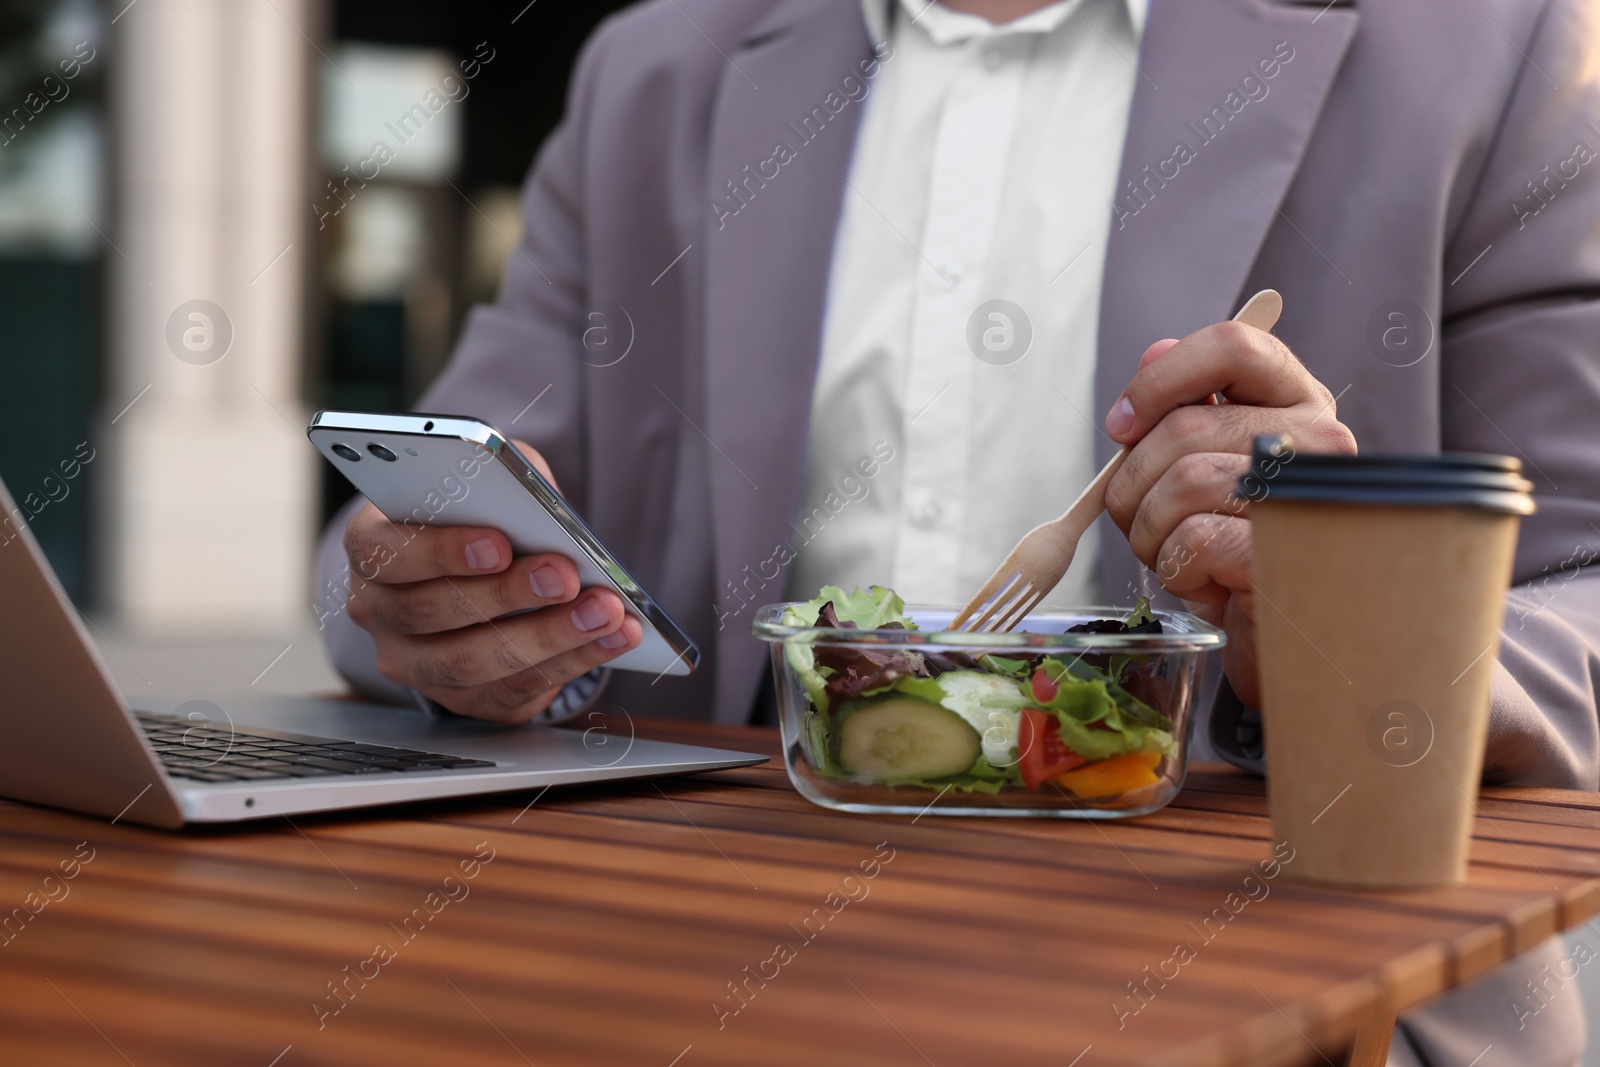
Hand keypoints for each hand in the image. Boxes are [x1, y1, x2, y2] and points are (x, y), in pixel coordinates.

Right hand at [341, 441, 641, 722]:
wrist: (481, 574)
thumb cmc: (480, 517)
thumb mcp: (487, 482)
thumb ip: (505, 481)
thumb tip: (543, 502)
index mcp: (370, 548)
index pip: (388, 553)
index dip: (442, 550)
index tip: (500, 542)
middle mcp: (379, 612)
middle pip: (432, 613)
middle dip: (508, 595)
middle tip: (565, 575)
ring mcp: (415, 664)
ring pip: (472, 661)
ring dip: (548, 636)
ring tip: (605, 610)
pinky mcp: (464, 699)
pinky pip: (515, 688)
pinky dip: (574, 661)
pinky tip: (616, 636)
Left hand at [1102, 320, 1356, 707]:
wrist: (1286, 642)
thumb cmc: (1240, 552)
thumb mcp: (1208, 471)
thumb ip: (1187, 409)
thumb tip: (1153, 352)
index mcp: (1297, 403)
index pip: (1231, 345)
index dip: (1159, 381)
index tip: (1122, 427)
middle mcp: (1319, 440)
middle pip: (1184, 427)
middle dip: (1133, 484)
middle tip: (1144, 522)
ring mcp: (1314, 496)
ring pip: (1182, 483)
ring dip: (1150, 533)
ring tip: (1177, 556)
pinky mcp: (1294, 554)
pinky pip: (1194, 540)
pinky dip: (1176, 569)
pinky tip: (1206, 585)